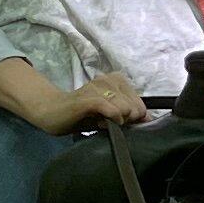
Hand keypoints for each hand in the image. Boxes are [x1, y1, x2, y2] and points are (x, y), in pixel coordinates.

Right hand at [29, 68, 149, 135]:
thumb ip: (129, 114)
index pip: (140, 103)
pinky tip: (103, 122)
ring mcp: (98, 86)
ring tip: (100, 122)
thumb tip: (150, 119)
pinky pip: (109, 108)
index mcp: (116, 80)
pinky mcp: (88, 98)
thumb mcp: (110, 114)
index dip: (135, 117)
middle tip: (108, 122)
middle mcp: (109, 79)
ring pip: (124, 107)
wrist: (53, 112)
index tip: (120, 122)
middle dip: (126, 120)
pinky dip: (111, 118)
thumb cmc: (83, 114)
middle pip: (134, 107)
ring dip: (116, 120)